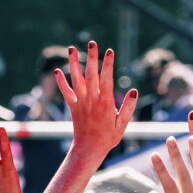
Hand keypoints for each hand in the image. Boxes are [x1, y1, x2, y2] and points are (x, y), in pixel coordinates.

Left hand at [54, 41, 137, 159]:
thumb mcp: (123, 124)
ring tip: (71, 48)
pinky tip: (57, 70)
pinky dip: (61, 81)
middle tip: (92, 42)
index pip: (107, 79)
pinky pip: (66, 92)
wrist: (88, 150)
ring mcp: (81, 102)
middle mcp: (91, 100)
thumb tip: (134, 91)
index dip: (108, 64)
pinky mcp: (73, 107)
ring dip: (73, 63)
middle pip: (90, 74)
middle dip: (91, 57)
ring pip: (76, 79)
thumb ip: (128, 108)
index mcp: (105, 103)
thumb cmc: (108, 138)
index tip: (110, 51)